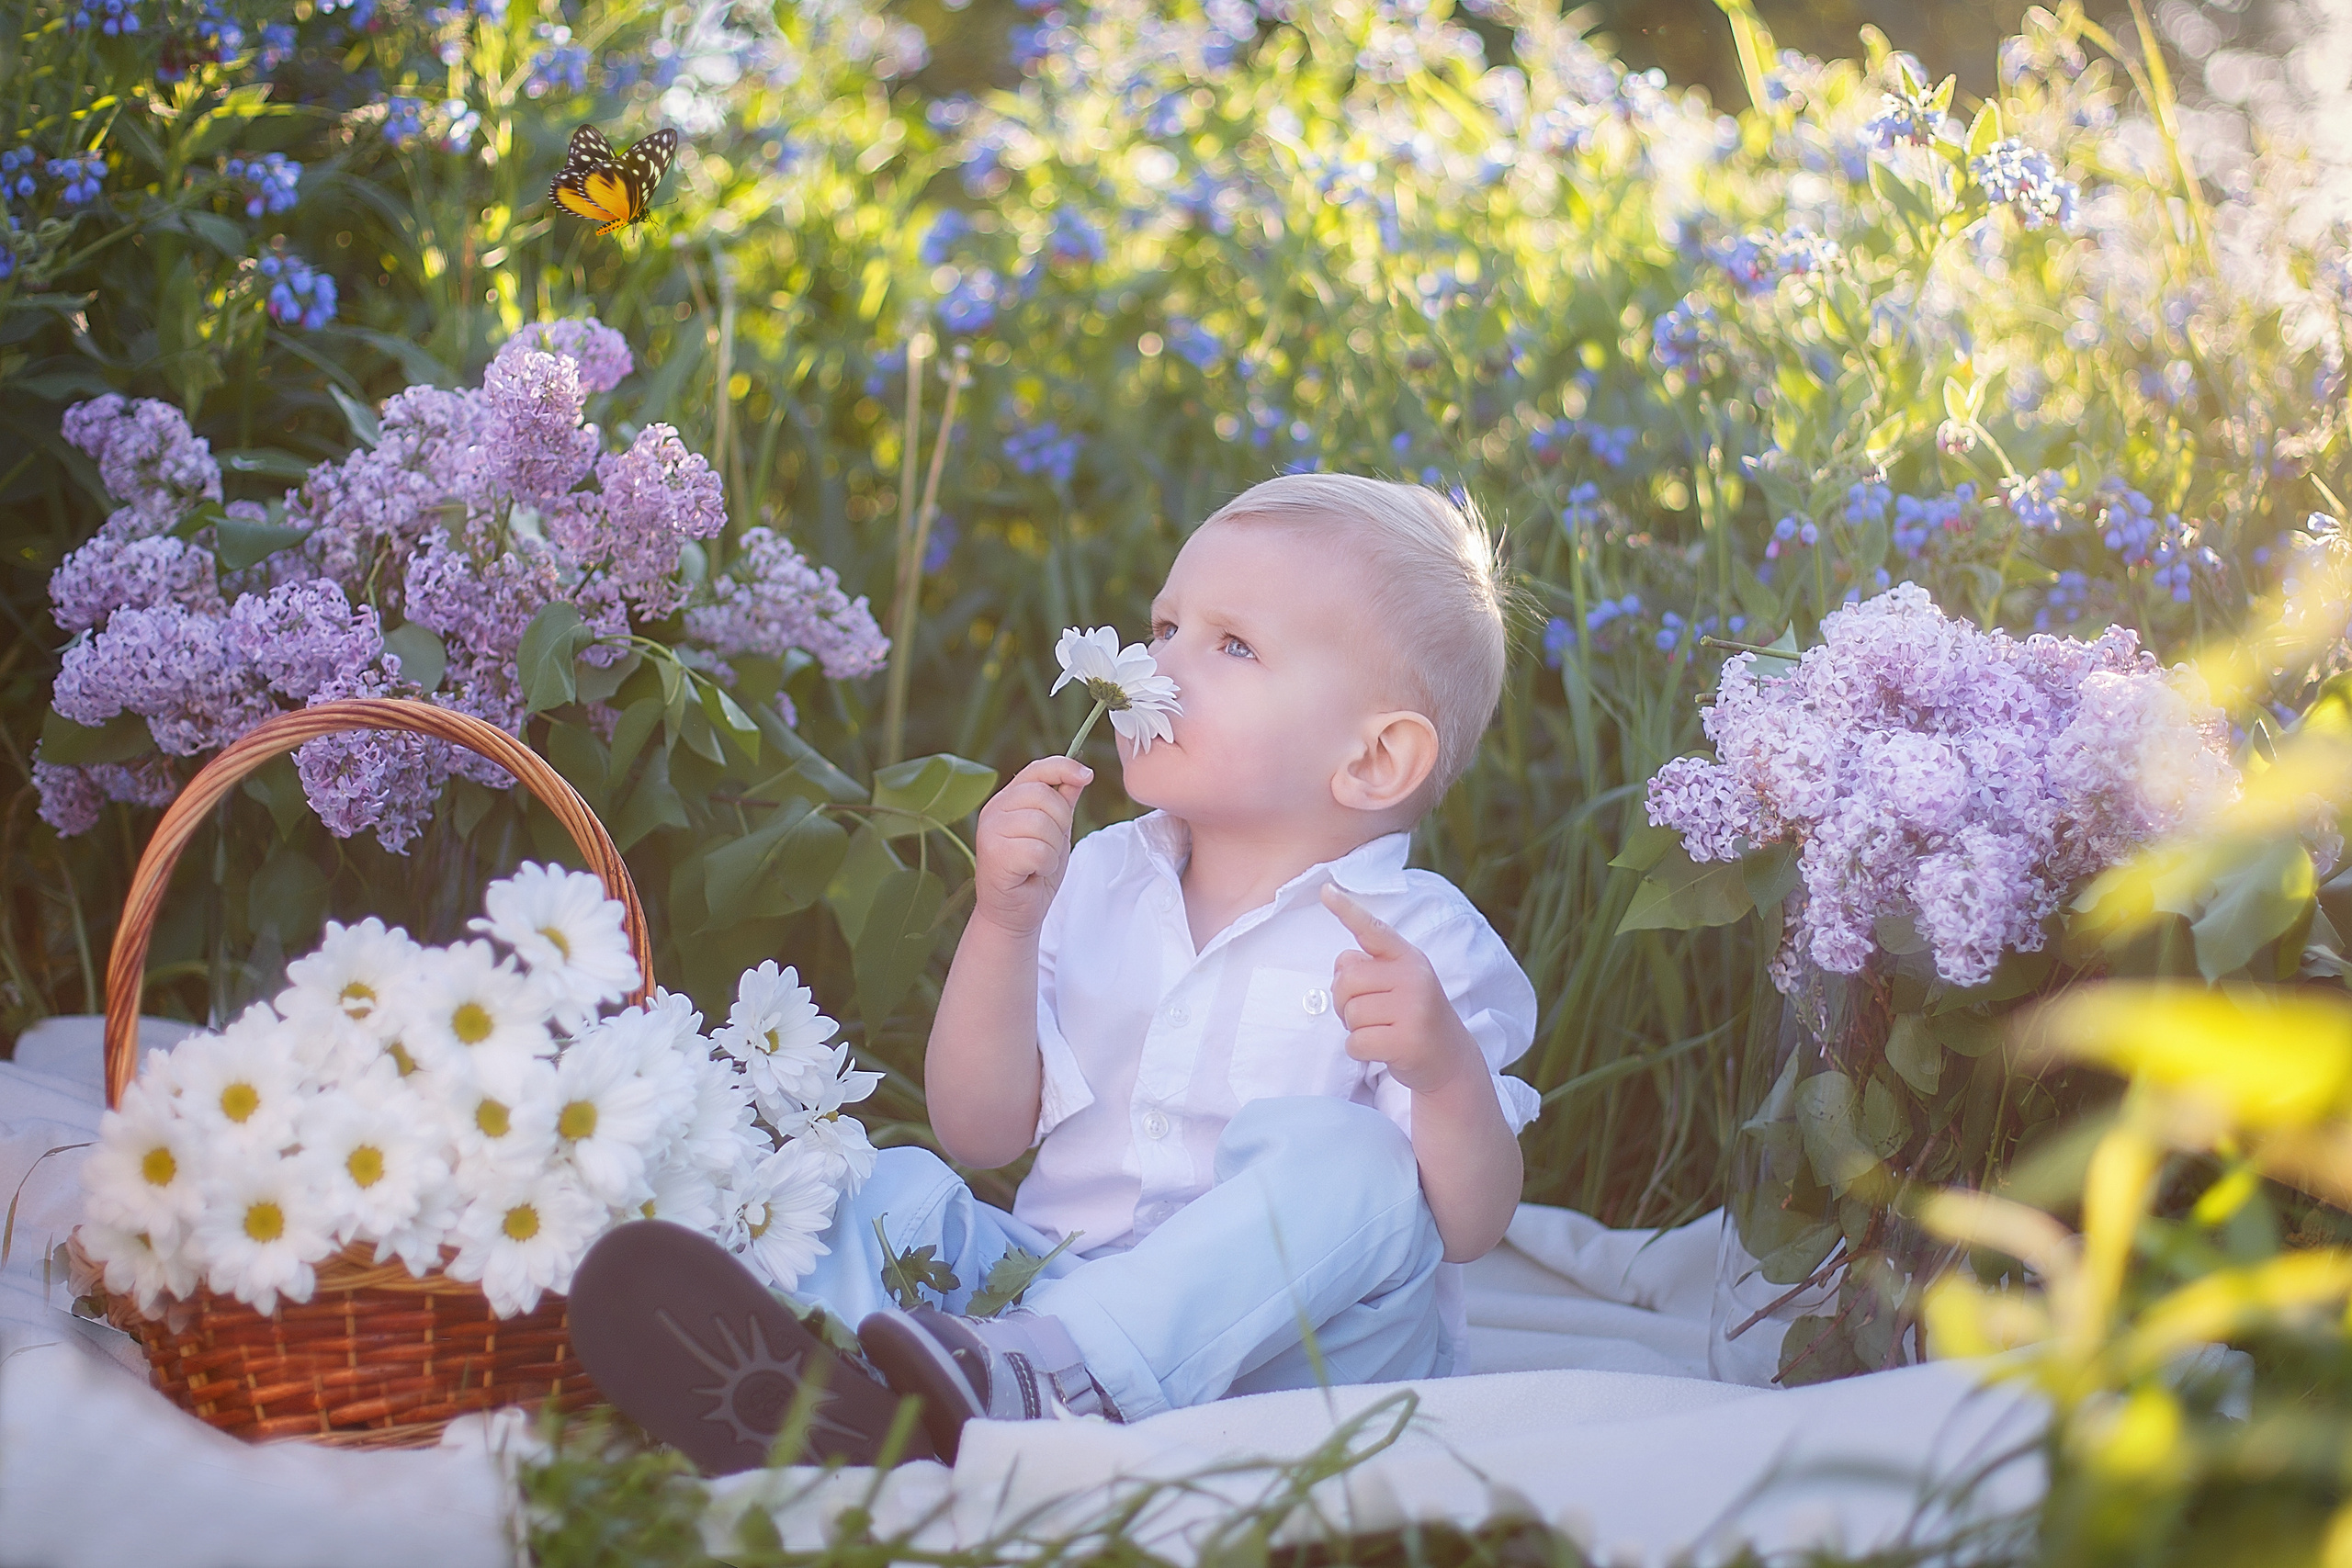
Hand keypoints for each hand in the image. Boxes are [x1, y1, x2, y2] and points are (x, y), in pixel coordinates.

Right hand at [971, 756, 1092, 937]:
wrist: (1013, 914)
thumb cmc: (1033, 874)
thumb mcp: (1055, 833)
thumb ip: (1063, 803)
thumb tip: (1080, 774)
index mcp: (1007, 800)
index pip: (1036, 770)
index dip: (1064, 767)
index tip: (1087, 776)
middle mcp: (994, 810)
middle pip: (1043, 795)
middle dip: (1060, 823)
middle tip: (1050, 847)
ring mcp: (990, 832)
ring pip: (1042, 824)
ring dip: (1053, 849)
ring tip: (1040, 863)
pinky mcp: (994, 855)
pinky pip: (1038, 850)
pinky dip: (1046, 865)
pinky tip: (1034, 873)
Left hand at [1321, 884, 1481, 1093]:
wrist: (1449, 1059)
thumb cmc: (1411, 1016)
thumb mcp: (1398, 984)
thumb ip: (1369, 969)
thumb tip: (1342, 966)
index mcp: (1407, 957)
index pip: (1373, 928)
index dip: (1347, 910)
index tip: (1325, 890)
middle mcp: (1413, 977)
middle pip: (1346, 981)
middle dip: (1345, 1003)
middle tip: (1368, 1015)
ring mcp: (1413, 1009)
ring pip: (1350, 1014)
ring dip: (1355, 1028)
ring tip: (1381, 1030)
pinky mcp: (1407, 1041)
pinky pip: (1356, 1042)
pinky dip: (1360, 1050)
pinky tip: (1382, 1049)